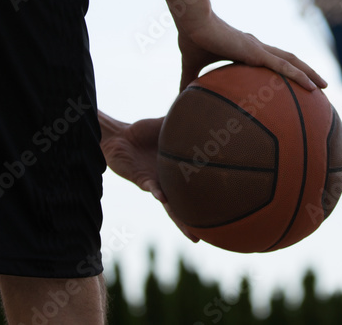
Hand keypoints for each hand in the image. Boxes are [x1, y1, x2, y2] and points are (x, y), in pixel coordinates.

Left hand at [99, 115, 198, 242]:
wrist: (119, 136)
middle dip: (192, 223)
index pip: (195, 189)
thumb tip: (207, 105)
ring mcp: (155, 182)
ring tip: (191, 231)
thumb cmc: (144, 133)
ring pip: (169, 204)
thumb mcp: (170, 127)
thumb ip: (187, 122)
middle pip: (182, 206)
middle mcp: (167, 182)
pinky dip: (157, 191)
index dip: (207, 201)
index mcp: (176, 172)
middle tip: (204, 237)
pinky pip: (151, 187)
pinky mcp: (140, 178)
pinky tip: (164, 197)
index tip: (222, 214)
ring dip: (178, 217)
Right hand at [176, 11, 327, 91]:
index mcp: (245, 50)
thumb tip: (179, 98)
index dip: (282, 70)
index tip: (291, 82)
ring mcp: (259, 49)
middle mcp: (257, 48)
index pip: (269, 60)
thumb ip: (189, 81)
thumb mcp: (191, 66)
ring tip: (323, 86)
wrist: (192, 23)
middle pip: (287, 60)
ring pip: (292, 62)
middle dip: (304, 72)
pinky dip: (300, 76)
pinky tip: (313, 87)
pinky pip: (285, 67)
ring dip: (309, 73)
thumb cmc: (192, 39)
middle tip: (318, 86)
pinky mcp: (257, 52)